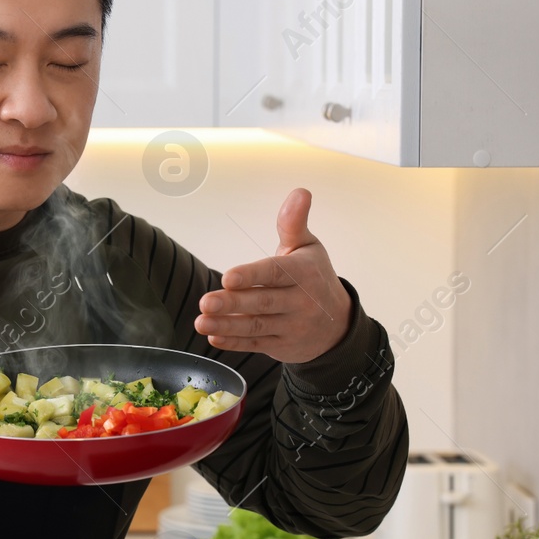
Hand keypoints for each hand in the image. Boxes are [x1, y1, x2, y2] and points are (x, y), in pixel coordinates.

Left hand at [194, 188, 352, 363]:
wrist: (337, 325)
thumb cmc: (315, 278)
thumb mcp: (308, 248)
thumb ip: (294, 223)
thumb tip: (300, 193)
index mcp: (303, 274)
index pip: (275, 273)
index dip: (252, 276)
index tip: (228, 277)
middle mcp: (299, 302)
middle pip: (262, 302)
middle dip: (233, 304)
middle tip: (206, 302)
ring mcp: (290, 326)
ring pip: (256, 326)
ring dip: (227, 325)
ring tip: (201, 322)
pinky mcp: (280, 345)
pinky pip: (255, 344)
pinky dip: (233, 343)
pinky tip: (213, 337)